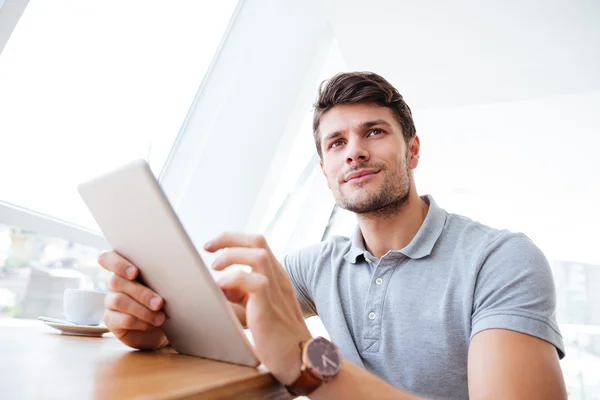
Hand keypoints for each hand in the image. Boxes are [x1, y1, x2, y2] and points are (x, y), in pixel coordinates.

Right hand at [98, 251, 168, 349]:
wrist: (166, 325)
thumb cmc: (167, 298)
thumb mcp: (167, 283)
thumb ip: (163, 273)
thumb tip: (176, 267)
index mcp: (126, 268)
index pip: (108, 258)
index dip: (117, 264)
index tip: (134, 272)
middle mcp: (115, 283)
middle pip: (116, 281)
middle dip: (141, 292)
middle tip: (159, 303)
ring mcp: (111, 301)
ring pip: (118, 301)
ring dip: (142, 309)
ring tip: (160, 317)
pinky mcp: (111, 320)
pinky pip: (118, 319)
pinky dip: (138, 322)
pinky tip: (151, 324)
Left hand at [205, 232, 311, 384]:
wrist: (300, 361)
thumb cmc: (277, 339)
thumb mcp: (256, 308)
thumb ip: (241, 294)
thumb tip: (218, 284)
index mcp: (276, 277)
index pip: (257, 244)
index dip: (232, 239)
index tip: (211, 245)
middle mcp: (278, 279)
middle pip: (258, 241)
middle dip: (228, 238)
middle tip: (207, 247)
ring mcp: (277, 292)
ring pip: (259, 255)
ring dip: (232, 256)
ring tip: (214, 267)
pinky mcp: (270, 308)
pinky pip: (256, 283)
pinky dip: (235, 280)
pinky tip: (221, 288)